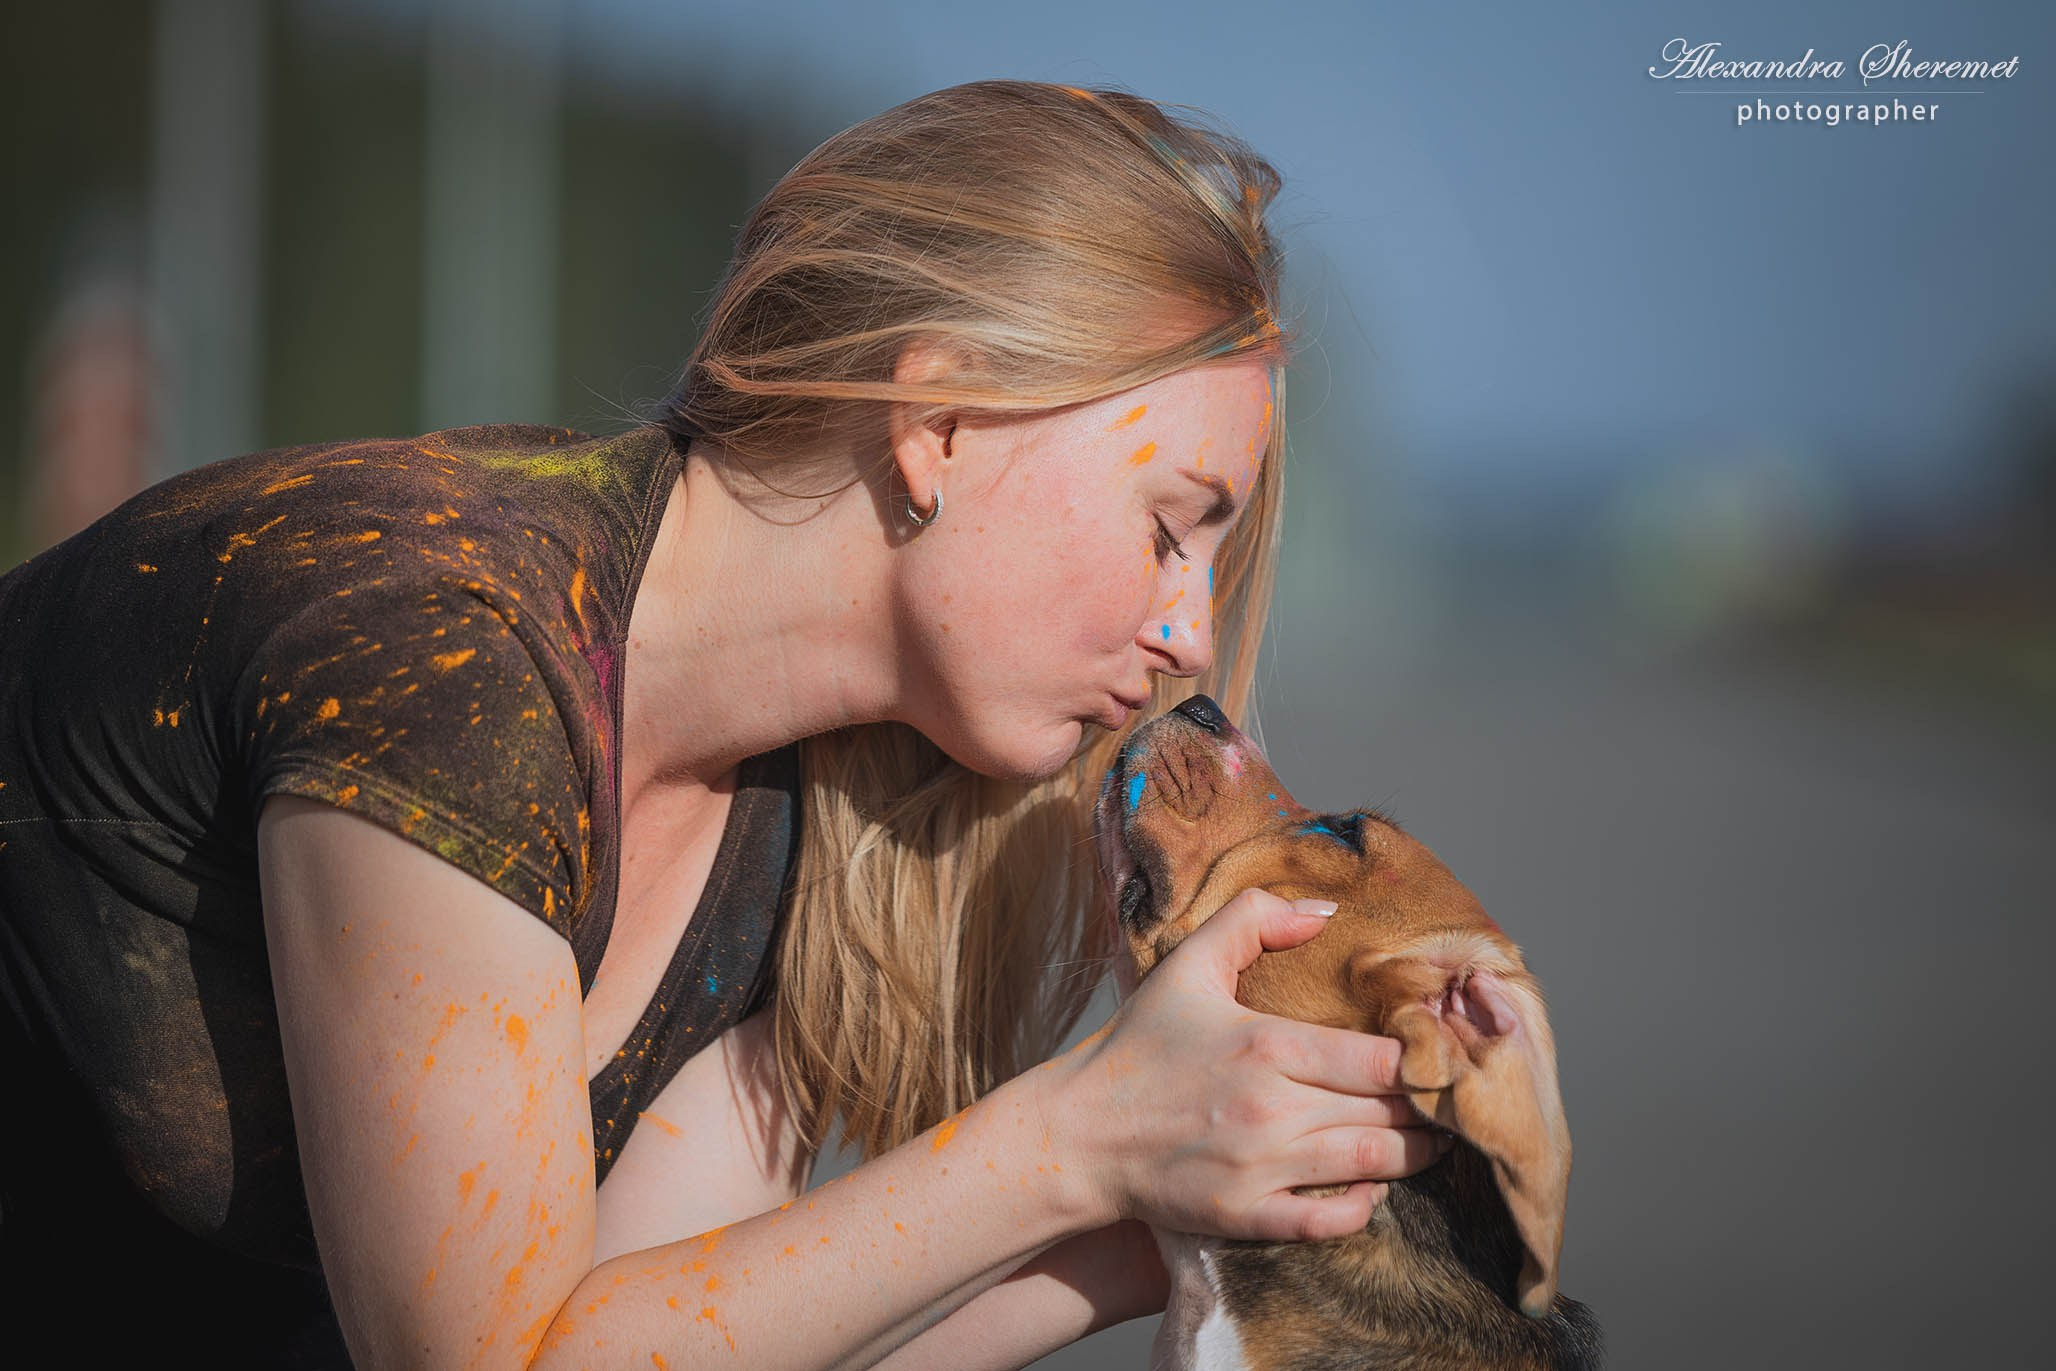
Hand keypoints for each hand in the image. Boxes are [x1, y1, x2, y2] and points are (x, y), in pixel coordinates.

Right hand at [1050, 888, 1450, 1242]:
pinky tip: (1372, 1187)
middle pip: (1391, 1112)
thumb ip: (1256, 919)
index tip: (1437, 1054)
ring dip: (1414, 1155)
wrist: (1079, 1133)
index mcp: (1266, 1043)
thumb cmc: (1138, 1045)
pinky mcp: (1247, 1215)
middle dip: (1429, 1107)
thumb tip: (1327, 911)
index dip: (1424, 1059)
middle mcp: (1270, 1108)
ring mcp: (1260, 1167)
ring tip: (1431, 1140)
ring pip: (1376, 1165)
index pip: (1383, 1058)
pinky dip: (1366, 1206)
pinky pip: (1333, 1220)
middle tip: (1446, 1099)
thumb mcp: (1189, 964)